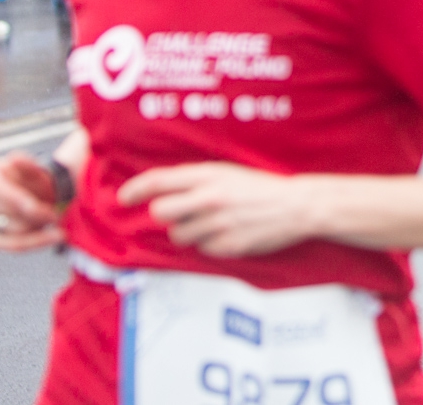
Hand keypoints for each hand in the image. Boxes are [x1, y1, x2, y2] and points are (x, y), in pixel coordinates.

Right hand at [0, 154, 64, 251]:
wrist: (39, 194)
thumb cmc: (35, 180)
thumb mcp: (35, 169)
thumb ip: (28, 165)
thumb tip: (14, 158)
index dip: (15, 198)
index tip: (36, 207)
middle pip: (5, 211)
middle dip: (35, 214)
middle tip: (55, 212)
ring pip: (12, 230)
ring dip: (38, 226)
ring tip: (52, 218)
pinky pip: (9, 245)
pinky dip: (35, 241)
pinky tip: (52, 236)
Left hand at [119, 162, 314, 258]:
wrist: (297, 205)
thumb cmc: (263, 187)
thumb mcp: (228, 173)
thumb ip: (197, 180)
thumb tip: (165, 191)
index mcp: (209, 176)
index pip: (159, 181)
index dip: (136, 190)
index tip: (124, 197)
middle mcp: (209, 199)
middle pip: (161, 212)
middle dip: (166, 214)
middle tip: (180, 213)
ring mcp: (217, 224)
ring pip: (179, 234)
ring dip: (189, 231)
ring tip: (212, 223)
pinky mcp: (227, 245)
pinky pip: (202, 249)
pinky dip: (210, 243)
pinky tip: (228, 233)